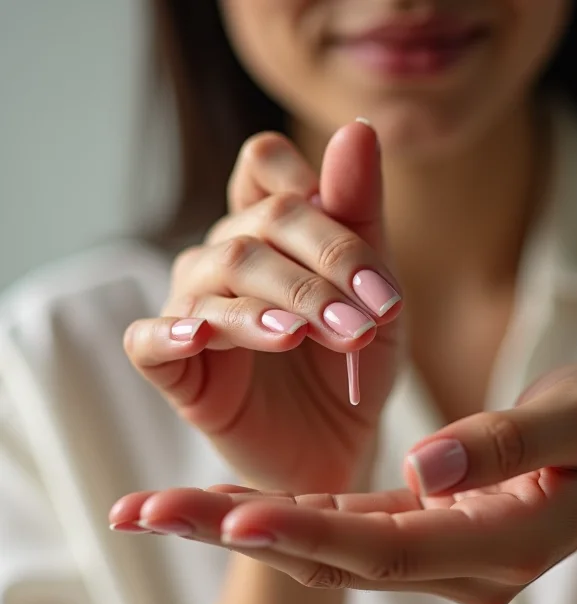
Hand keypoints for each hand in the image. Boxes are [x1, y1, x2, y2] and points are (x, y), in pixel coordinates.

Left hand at [111, 361, 576, 603]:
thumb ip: (514, 443)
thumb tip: (427, 465)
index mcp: (506, 541)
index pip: (392, 548)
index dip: (311, 532)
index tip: (232, 512)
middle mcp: (462, 565)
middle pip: (337, 560)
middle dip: (238, 534)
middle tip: (141, 513)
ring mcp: (440, 553)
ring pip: (327, 550)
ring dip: (239, 528)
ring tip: (150, 509)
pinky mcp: (424, 528)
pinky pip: (342, 530)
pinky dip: (281, 516)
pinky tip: (223, 500)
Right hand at [124, 122, 401, 492]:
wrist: (335, 447)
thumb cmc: (352, 366)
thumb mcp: (374, 295)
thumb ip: (361, 218)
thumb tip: (360, 129)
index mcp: (271, 231)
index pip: (266, 168)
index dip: (311, 193)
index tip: (367, 259)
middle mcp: (224, 258)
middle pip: (254, 228)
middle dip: (319, 271)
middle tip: (366, 320)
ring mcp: (191, 308)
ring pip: (215, 277)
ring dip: (272, 305)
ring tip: (305, 335)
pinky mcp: (171, 366)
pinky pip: (150, 339)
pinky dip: (173, 333)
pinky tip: (200, 336)